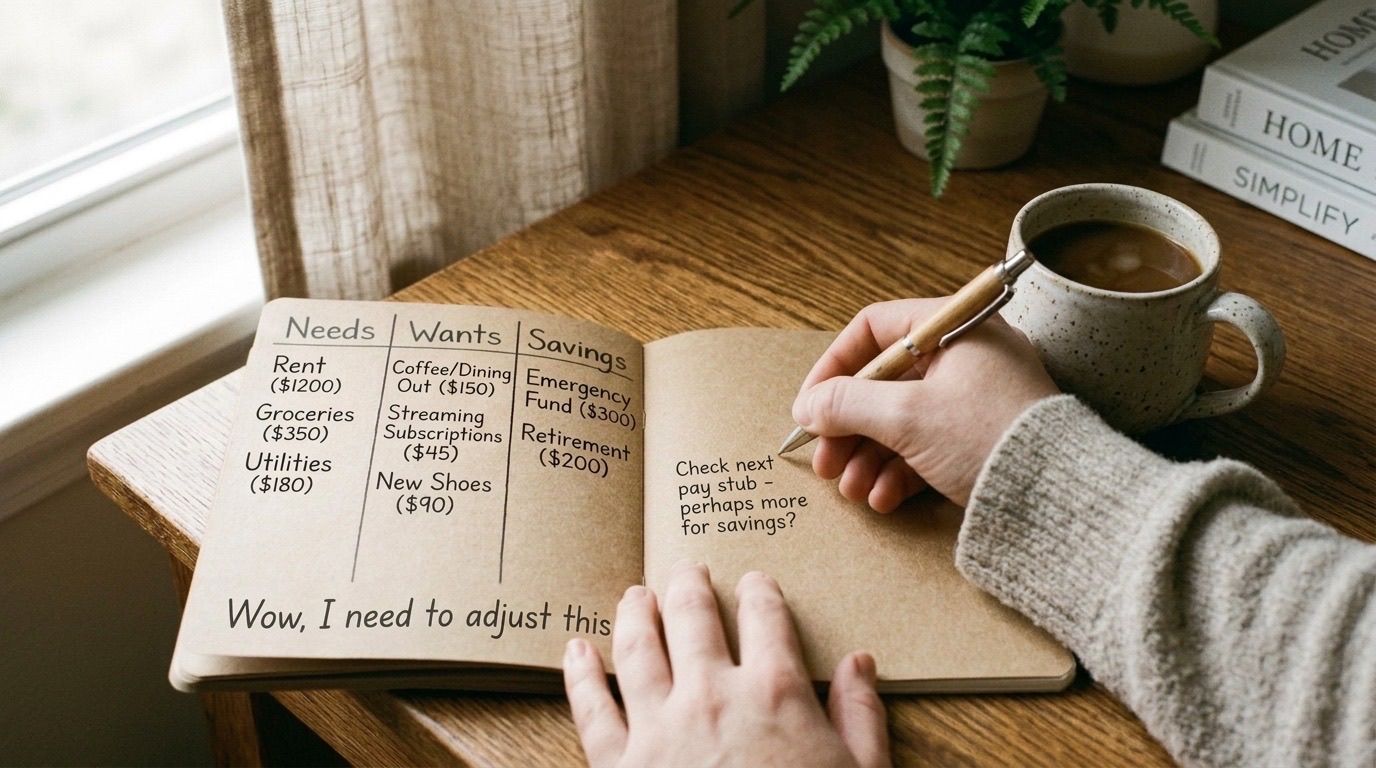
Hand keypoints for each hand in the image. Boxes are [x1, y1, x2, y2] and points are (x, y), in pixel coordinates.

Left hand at [563, 561, 889, 767]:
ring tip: (635, 594)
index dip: (761, 593)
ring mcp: (658, 728)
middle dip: (691, 585)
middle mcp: (711, 695)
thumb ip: (860, 716)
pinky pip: (591, 708)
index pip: (766, 618)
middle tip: (687, 568)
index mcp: (775, 692)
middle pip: (694, 616)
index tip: (756, 583)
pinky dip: (581, 674)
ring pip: (639, 647)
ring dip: (636, 612)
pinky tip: (577, 651)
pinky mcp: (619, 765)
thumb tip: (859, 662)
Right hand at [792, 298, 1058, 510]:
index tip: (810, 404)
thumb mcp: (906, 417)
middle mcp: (967, 358)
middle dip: (848, 425)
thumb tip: (807, 406)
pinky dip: (899, 471)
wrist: (1060, 498)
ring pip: (901, 420)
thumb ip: (846, 404)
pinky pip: (927, 447)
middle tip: (823, 460)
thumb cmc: (990, 438)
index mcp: (956, 330)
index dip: (835, 366)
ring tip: (850, 489)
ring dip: (867, 456)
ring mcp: (975, 401)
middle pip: (885, 382)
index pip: (876, 329)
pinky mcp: (981, 440)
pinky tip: (882, 498)